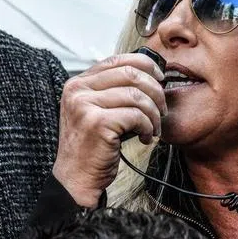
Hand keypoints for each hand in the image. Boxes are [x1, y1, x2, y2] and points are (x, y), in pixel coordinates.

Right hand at [53, 52, 165, 207]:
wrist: (75, 179)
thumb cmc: (91, 147)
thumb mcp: (95, 111)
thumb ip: (112, 91)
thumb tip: (148, 74)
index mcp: (78, 83)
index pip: (117, 59)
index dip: (145, 65)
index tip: (160, 77)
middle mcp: (78, 90)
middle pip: (131, 74)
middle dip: (155, 90)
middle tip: (162, 108)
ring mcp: (85, 105)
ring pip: (137, 96)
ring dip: (153, 113)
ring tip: (153, 128)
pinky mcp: (98, 123)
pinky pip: (136, 116)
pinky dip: (148, 126)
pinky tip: (145, 137)